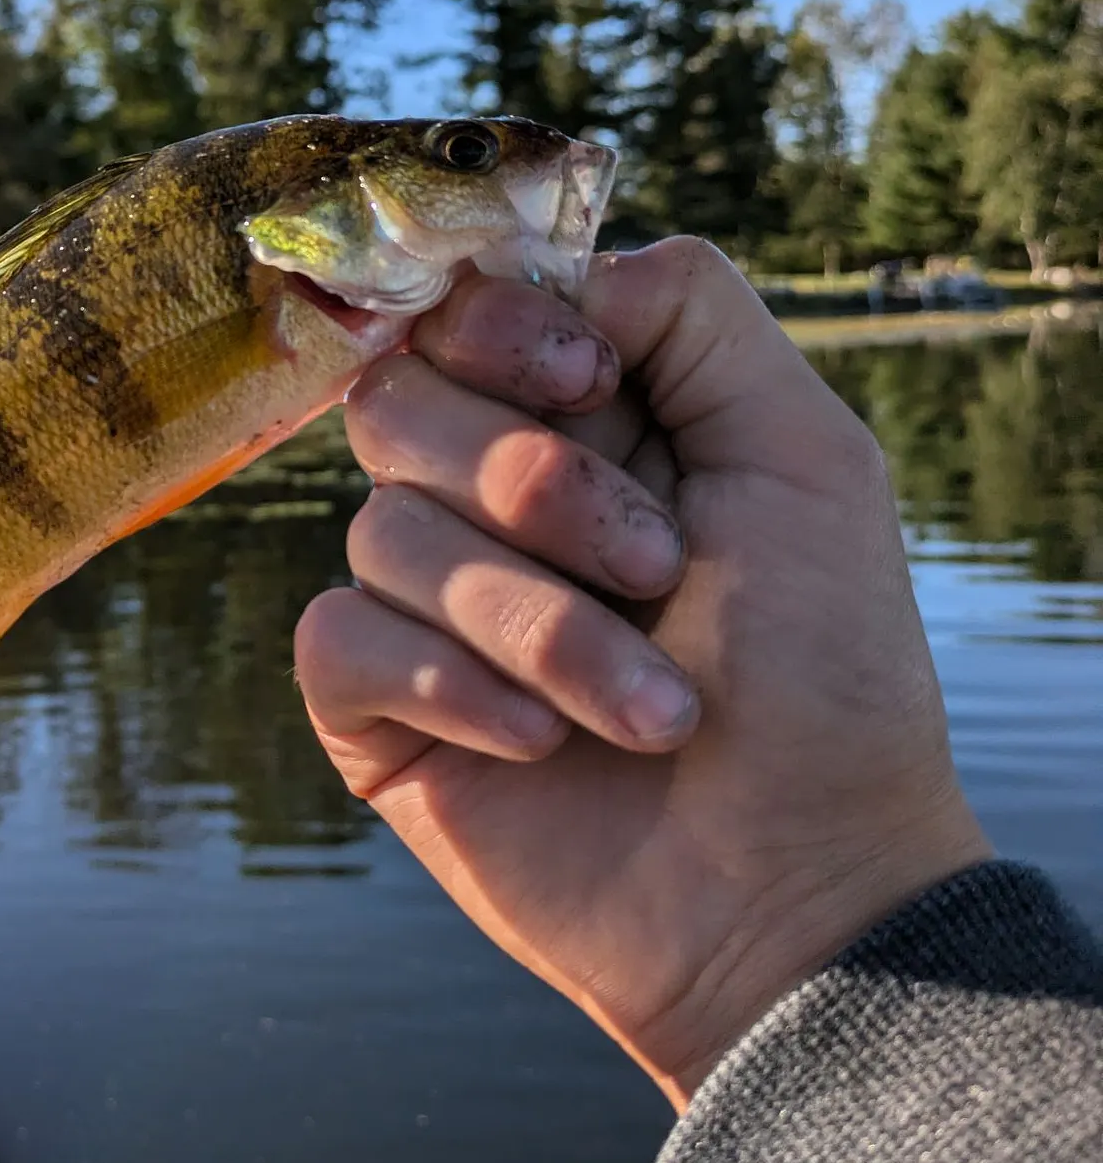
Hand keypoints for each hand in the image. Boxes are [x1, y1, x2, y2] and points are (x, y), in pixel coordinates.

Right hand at [296, 239, 991, 1107]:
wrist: (788, 888)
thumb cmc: (822, 680)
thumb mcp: (805, 458)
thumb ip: (694, 315)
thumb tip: (571, 275)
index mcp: (583, 432)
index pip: (462, 317)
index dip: (498, 332)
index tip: (590, 389)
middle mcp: (488, 510)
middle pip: (396, 408)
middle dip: (530, 487)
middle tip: (658, 575)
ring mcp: (426, 615)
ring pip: (383, 537)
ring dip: (533, 625)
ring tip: (649, 714)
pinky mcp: (379, 715)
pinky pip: (340, 642)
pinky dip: (445, 683)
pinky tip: (535, 745)